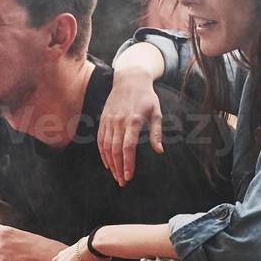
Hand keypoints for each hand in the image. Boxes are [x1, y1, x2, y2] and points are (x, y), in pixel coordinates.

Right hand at [99, 70, 163, 186]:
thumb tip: (159, 150)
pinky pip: (100, 139)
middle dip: (118, 168)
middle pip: (115, 150)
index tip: (129, 176)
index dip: (128, 163)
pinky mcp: (103, 120)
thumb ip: (156, 132)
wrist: (129, 79)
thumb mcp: (156, 112)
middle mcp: (119, 121)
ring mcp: (109, 120)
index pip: (128, 147)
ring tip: (115, 175)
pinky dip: (102, 153)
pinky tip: (107, 162)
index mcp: (133, 120)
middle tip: (122, 182)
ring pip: (106, 146)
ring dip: (110, 163)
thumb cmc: (146, 97)